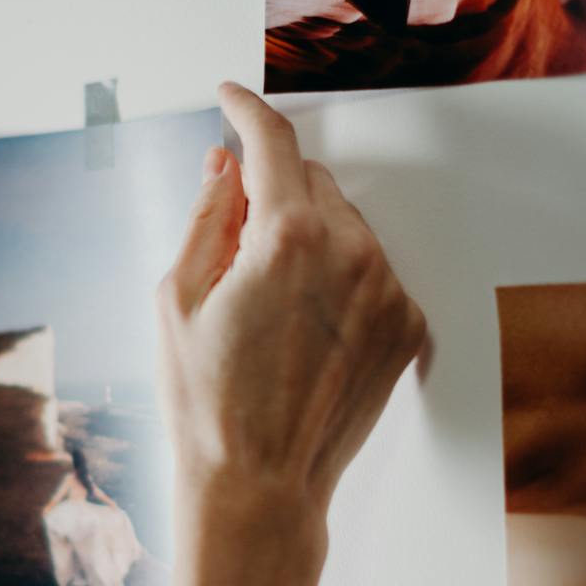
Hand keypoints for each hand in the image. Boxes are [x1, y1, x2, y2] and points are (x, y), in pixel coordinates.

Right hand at [146, 85, 425, 585]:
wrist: (261, 487)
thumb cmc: (206, 402)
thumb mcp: (177, 296)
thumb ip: (207, 214)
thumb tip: (223, 164)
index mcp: (288, 237)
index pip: (272, 140)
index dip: (244, 109)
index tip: (229, 98)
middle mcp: (352, 254)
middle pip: (313, 182)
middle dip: (274, 193)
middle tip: (235, 245)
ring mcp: (389, 291)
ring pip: (348, 227)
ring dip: (311, 239)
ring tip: (271, 307)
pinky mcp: (408, 327)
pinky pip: (373, 272)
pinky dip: (342, 281)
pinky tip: (305, 331)